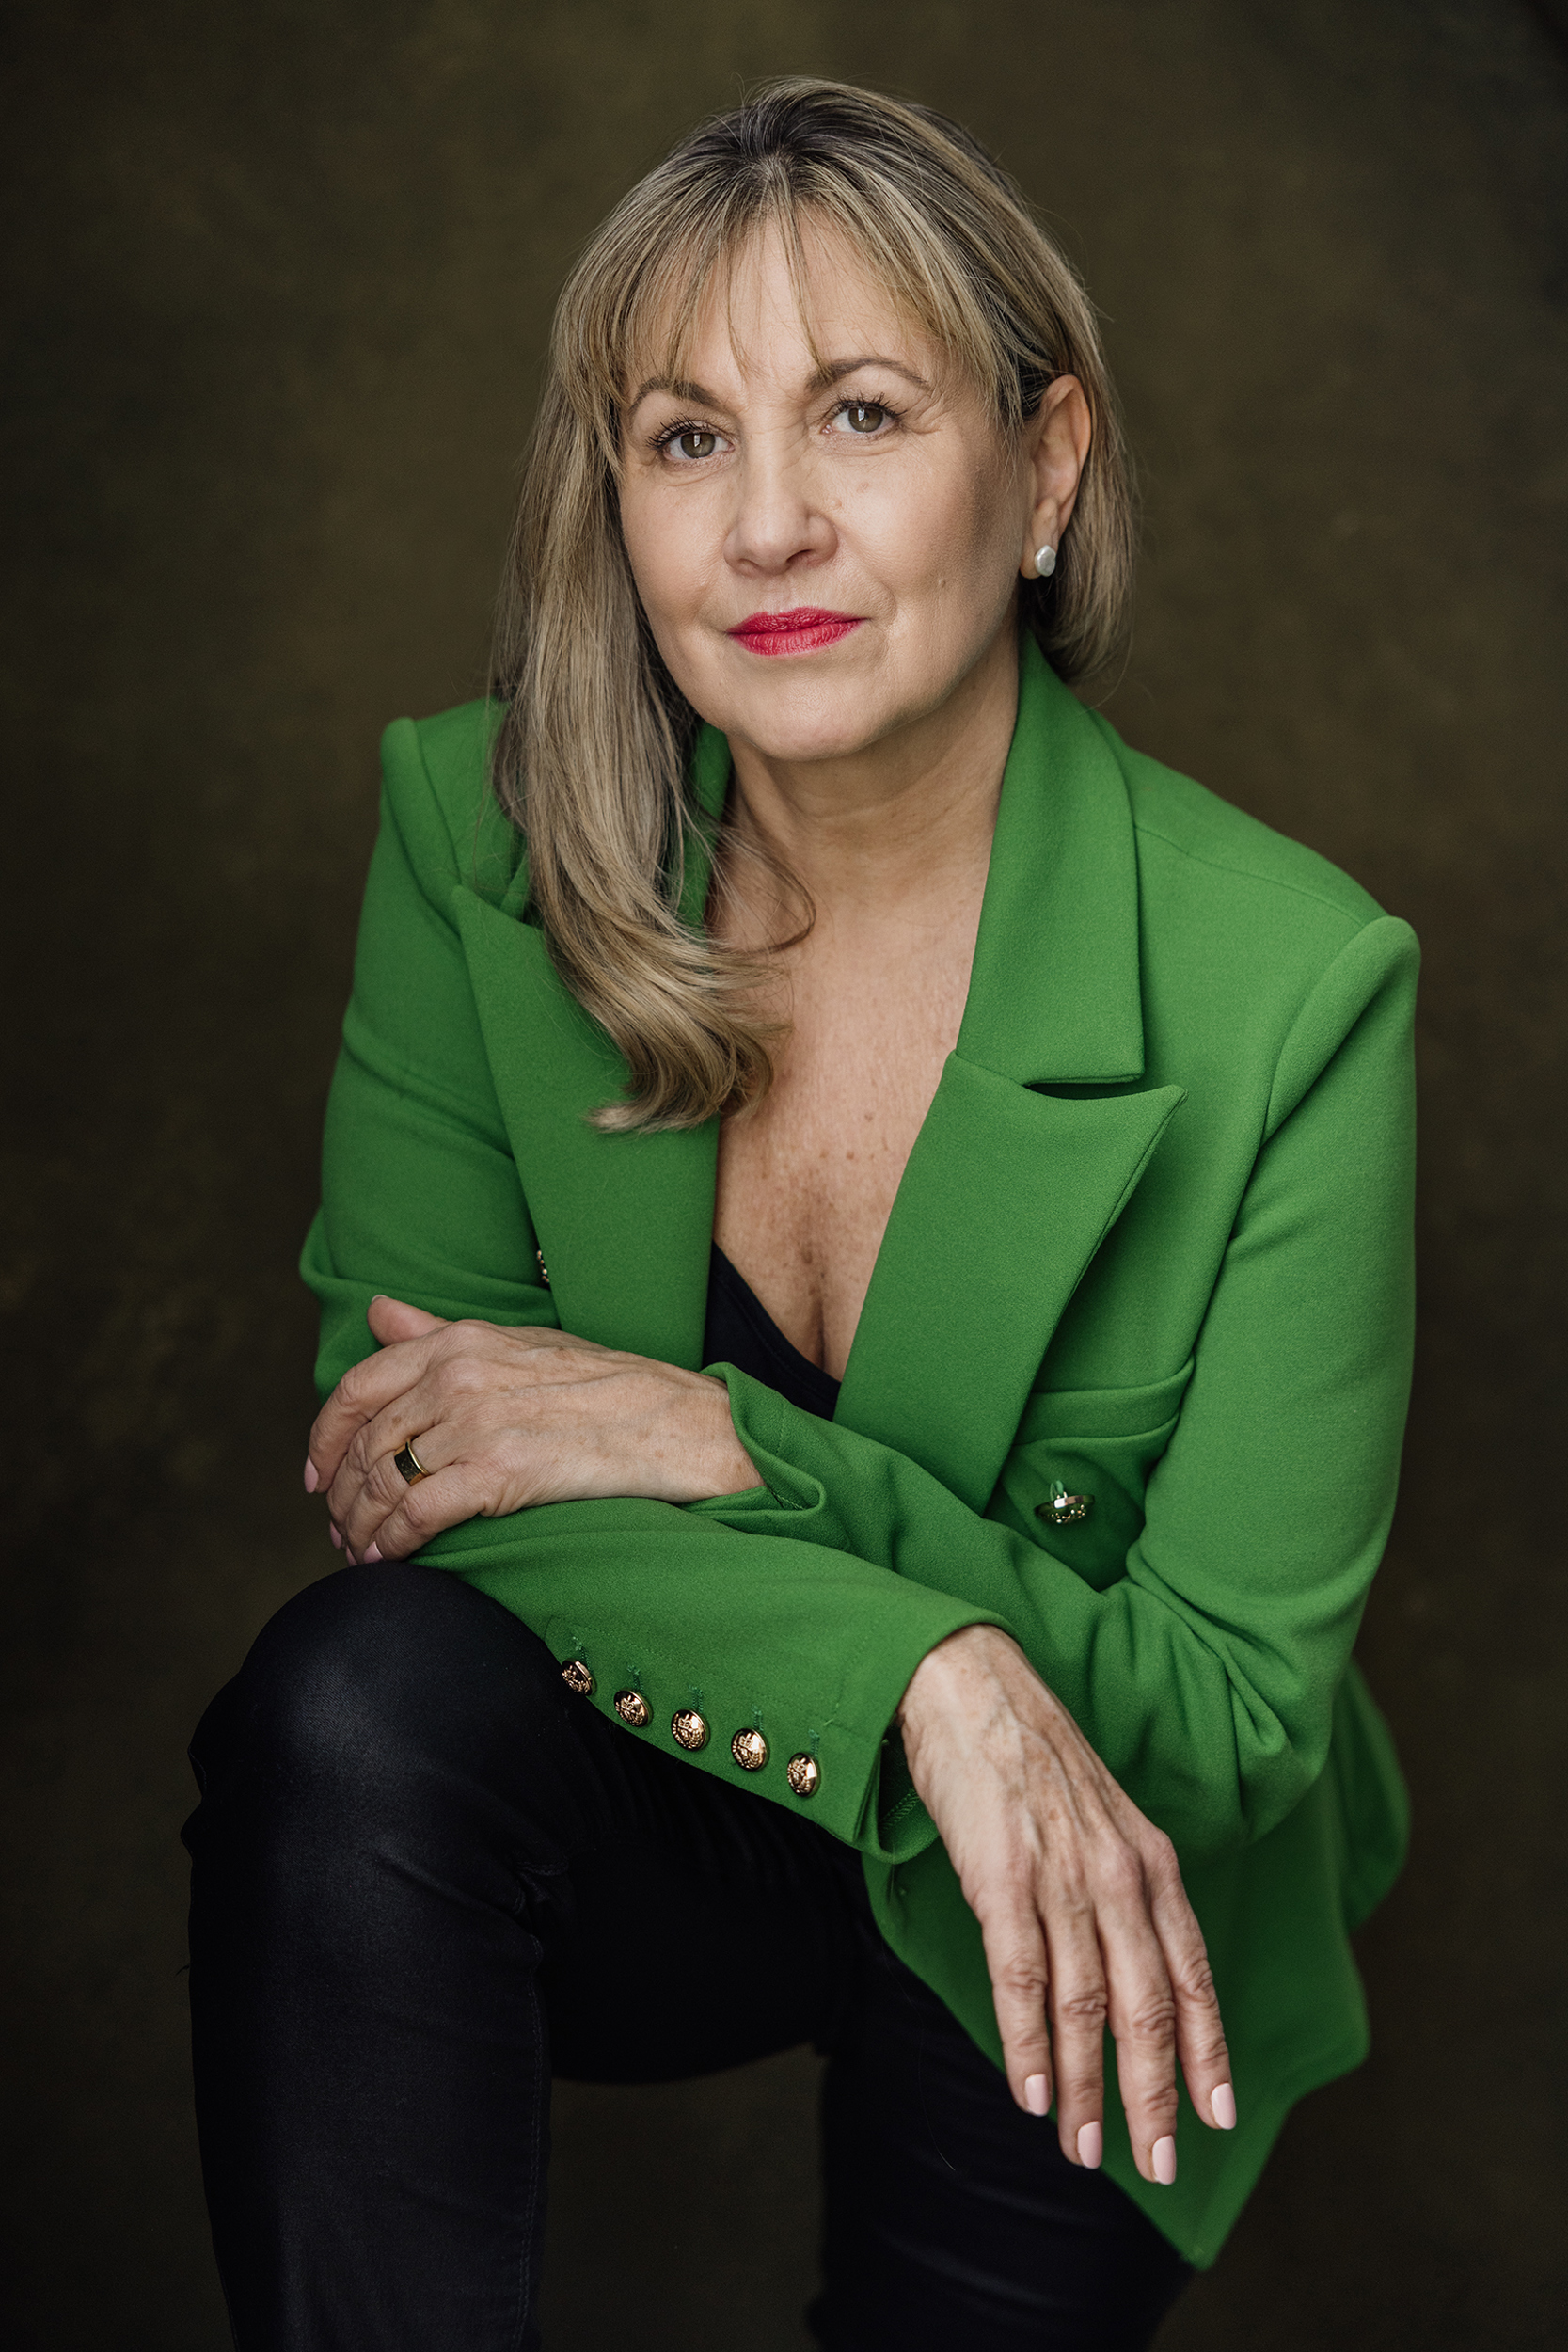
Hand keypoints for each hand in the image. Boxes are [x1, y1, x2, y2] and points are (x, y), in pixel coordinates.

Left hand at [305, 1295, 761, 1560]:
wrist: (680, 1426)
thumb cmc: (609, 1389)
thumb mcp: (521, 1343)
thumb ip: (440, 1333)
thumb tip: (379, 1312)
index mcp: (461, 1340)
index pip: (358, 1385)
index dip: (324, 1436)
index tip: (317, 1474)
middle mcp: (459, 1375)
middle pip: (363, 1442)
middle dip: (339, 1495)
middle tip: (337, 1530)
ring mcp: (477, 1423)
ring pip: (382, 1482)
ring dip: (360, 1527)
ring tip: (362, 1553)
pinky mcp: (498, 1473)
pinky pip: (416, 1515)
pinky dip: (392, 1544)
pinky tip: (392, 1561)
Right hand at [896, 1624, 1233, 2183]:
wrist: (968, 1682)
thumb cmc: (1029, 1752)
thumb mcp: (1101, 1816)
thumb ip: (1121, 1886)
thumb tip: (1126, 1966)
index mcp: (1151, 1860)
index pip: (1192, 1974)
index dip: (1207, 2052)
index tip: (1215, 2118)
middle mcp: (1119, 1874)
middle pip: (1147, 2009)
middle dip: (1154, 2097)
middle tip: (1154, 2165)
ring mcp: (1061, 1876)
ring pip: (1085, 2007)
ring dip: (1084, 2089)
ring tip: (1081, 2149)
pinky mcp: (1001, 1878)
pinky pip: (1022, 1979)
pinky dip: (1028, 2045)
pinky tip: (1029, 2092)